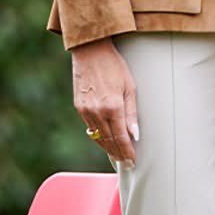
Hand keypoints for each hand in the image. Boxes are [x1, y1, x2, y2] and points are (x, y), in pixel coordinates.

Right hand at [71, 37, 137, 165]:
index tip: (133, 161)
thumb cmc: (113, 65)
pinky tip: (104, 139)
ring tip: (116, 154)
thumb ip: (132, 113)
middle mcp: (98, 111)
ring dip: (107, 147)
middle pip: (109, 141)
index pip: (121, 138)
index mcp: (113, 106)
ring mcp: (86, 110)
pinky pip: (89, 127)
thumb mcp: (130, 86)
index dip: (127, 152)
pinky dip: (98, 135)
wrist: (90, 51)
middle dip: (118, 153)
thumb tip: (135, 135)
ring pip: (97, 137)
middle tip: (126, 162)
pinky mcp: (78, 107)